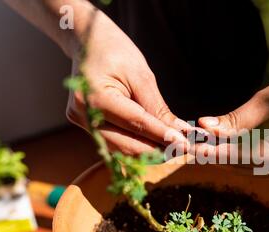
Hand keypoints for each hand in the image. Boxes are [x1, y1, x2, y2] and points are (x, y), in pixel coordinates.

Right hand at [66, 10, 189, 154]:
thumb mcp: (141, 75)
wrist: (87, 41)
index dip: (162, 136)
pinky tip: (157, 145)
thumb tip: (179, 133)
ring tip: (174, 149)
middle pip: (127, 145)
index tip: (185, 144)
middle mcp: (84, 115)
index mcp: (94, 97)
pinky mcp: (87, 127)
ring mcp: (83, 123)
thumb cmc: (116, 52)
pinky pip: (116, 144)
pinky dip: (138, 146)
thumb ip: (157, 107)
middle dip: (158, 151)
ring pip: (121, 151)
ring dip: (150, 154)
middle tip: (185, 150)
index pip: (136, 124)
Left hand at [195, 51, 268, 177]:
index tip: (191, 150)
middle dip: (216, 155)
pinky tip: (224, 145)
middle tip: (189, 146)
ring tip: (201, 144)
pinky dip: (241, 155)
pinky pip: (261, 164)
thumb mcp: (268, 99)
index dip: (214, 153)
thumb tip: (205, 127)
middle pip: (245, 166)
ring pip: (251, 167)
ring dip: (226, 156)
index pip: (243, 157)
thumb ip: (236, 120)